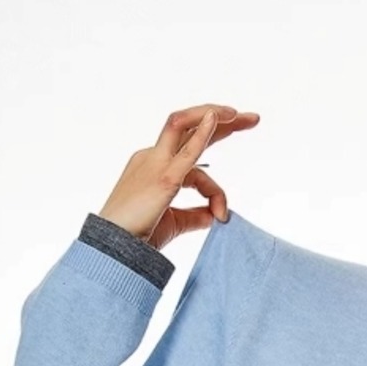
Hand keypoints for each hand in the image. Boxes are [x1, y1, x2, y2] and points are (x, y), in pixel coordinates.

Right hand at [96, 102, 261, 251]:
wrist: (115, 250)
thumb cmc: (138, 237)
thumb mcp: (174, 223)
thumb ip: (195, 215)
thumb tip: (216, 215)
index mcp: (152, 166)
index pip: (192, 160)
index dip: (215, 188)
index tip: (224, 215)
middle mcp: (152, 158)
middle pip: (187, 128)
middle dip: (220, 119)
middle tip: (251, 118)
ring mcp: (155, 165)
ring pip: (182, 125)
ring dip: (211, 115)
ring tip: (239, 114)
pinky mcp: (163, 179)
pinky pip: (186, 151)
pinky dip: (203, 133)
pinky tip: (218, 117)